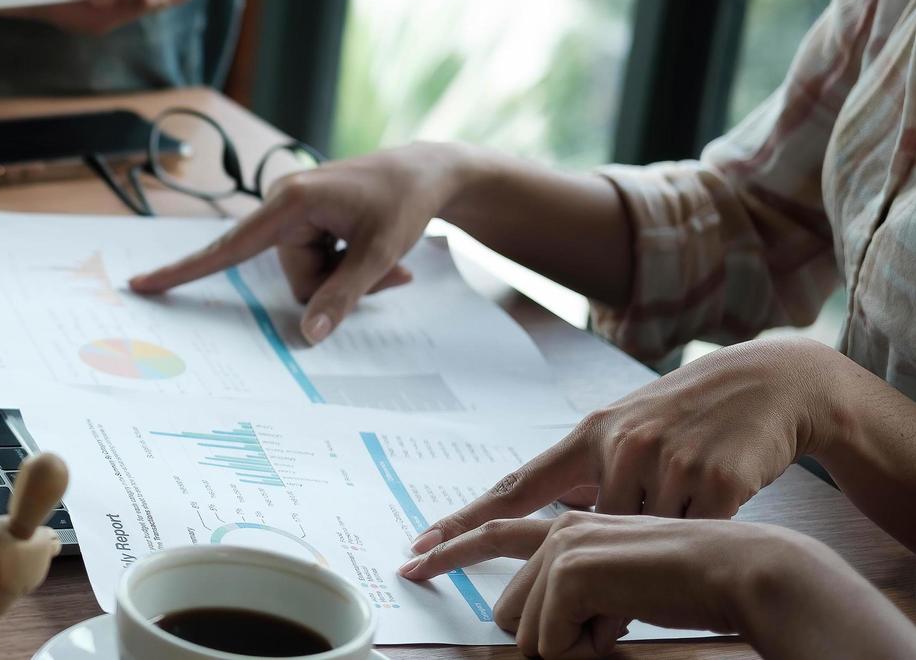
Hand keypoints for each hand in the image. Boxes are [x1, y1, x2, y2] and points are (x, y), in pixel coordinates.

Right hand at [128, 142, 467, 341]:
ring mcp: (294, 215)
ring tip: (383, 254)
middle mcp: (282, 205)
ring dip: (347, 275)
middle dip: (335, 281)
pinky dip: (346, 266)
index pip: (228, 247)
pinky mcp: (306, 221)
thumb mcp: (380, 254)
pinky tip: (375, 251)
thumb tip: (308, 335)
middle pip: (292, 277)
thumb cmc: (405, 201)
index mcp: (290, 203)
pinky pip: (315, 264)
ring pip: (306, 276)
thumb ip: (342, 296)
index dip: (184, 271)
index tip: (141, 285)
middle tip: (380, 263)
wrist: (427, 171)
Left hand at [397, 513, 840, 657]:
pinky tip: (636, 618)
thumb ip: (579, 571)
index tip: (411, 559)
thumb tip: (536, 622)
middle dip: (555, 635)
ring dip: (581, 641)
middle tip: (613, 620)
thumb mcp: (626, 562)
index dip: (451, 545)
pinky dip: (596, 647)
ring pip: (531, 631)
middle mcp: (564, 521)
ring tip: (633, 612)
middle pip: (508, 610)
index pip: (497, 523)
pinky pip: (558, 640)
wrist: (751, 564)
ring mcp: (572, 539)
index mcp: (571, 515)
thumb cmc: (695, 569)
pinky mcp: (583, 566)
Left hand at [408, 338, 845, 552]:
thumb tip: (557, 525)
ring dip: (659, 549)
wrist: (772, 383)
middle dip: (601, 559)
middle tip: (614, 566)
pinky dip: (701, 539)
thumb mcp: (630, 431)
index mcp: (589, 434)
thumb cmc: (690, 415)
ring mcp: (667, 459)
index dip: (463, 524)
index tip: (419, 550)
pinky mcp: (716, 478)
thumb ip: (592, 474)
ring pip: (646, 538)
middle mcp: (619, 443)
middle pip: (593, 532)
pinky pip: (696, 536)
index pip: (515, 489)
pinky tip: (717, 514)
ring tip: (685, 518)